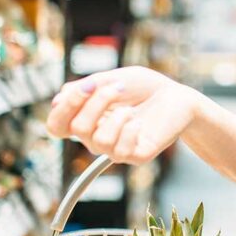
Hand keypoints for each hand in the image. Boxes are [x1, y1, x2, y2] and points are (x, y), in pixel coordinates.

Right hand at [46, 66, 198, 164]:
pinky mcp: (135, 156)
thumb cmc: (144, 87)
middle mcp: (96, 137)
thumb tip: (57, 101)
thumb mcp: (111, 79)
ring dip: (116, 116)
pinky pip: (121, 151)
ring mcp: (115, 149)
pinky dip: (130, 131)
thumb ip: (85, 89)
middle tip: (118, 86)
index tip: (84, 87)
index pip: (57, 126)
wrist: (178, 96)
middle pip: (76, 128)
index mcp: (86, 119)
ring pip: (97, 141)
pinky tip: (140, 122)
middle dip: (95, 102)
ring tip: (131, 107)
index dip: (63, 108)